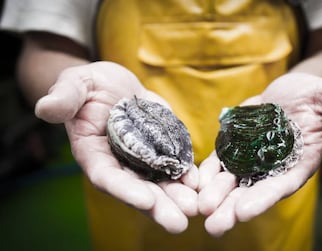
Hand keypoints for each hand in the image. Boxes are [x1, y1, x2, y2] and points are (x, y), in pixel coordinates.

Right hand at [35, 61, 198, 233]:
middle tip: (179, 223)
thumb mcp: (74, 85)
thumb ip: (63, 98)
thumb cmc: (88, 86)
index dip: (125, 190)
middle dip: (158, 206)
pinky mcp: (160, 147)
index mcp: (94, 153)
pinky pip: (174, 164)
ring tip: (197, 207)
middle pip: (138, 188)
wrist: (113, 84)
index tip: (146, 201)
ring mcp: (142, 157)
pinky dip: (186, 174)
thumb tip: (46, 108)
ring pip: (159, 182)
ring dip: (177, 196)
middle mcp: (119, 162)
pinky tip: (200, 182)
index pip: (108, 177)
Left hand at [198, 72, 321, 235]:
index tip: (244, 212)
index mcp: (297, 164)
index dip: (263, 198)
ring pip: (231, 180)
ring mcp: (252, 159)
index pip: (280, 185)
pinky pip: (220, 161)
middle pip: (252, 191)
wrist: (292, 91)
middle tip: (214, 225)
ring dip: (215, 194)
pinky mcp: (236, 147)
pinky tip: (194, 180)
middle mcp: (273, 167)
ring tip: (199, 208)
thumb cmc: (316, 97)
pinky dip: (208, 171)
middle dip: (232, 208)